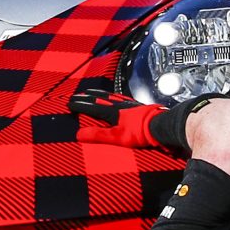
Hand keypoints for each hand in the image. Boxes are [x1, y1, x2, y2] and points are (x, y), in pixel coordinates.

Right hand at [70, 86, 190, 153]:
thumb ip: (98, 135)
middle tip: (76, 95)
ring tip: (90, 92)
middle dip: (86, 97)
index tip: (69, 103)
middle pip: (98, 98)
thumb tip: (78, 134)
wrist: (160, 125)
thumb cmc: (140, 133)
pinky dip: (111, 95)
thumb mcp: (117, 137)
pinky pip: (118, 97)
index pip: (91, 107)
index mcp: (111, 111)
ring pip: (108, 96)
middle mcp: (118, 104)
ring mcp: (127, 104)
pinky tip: (113, 97)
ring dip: (97, 94)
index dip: (79, 105)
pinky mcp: (135, 105)